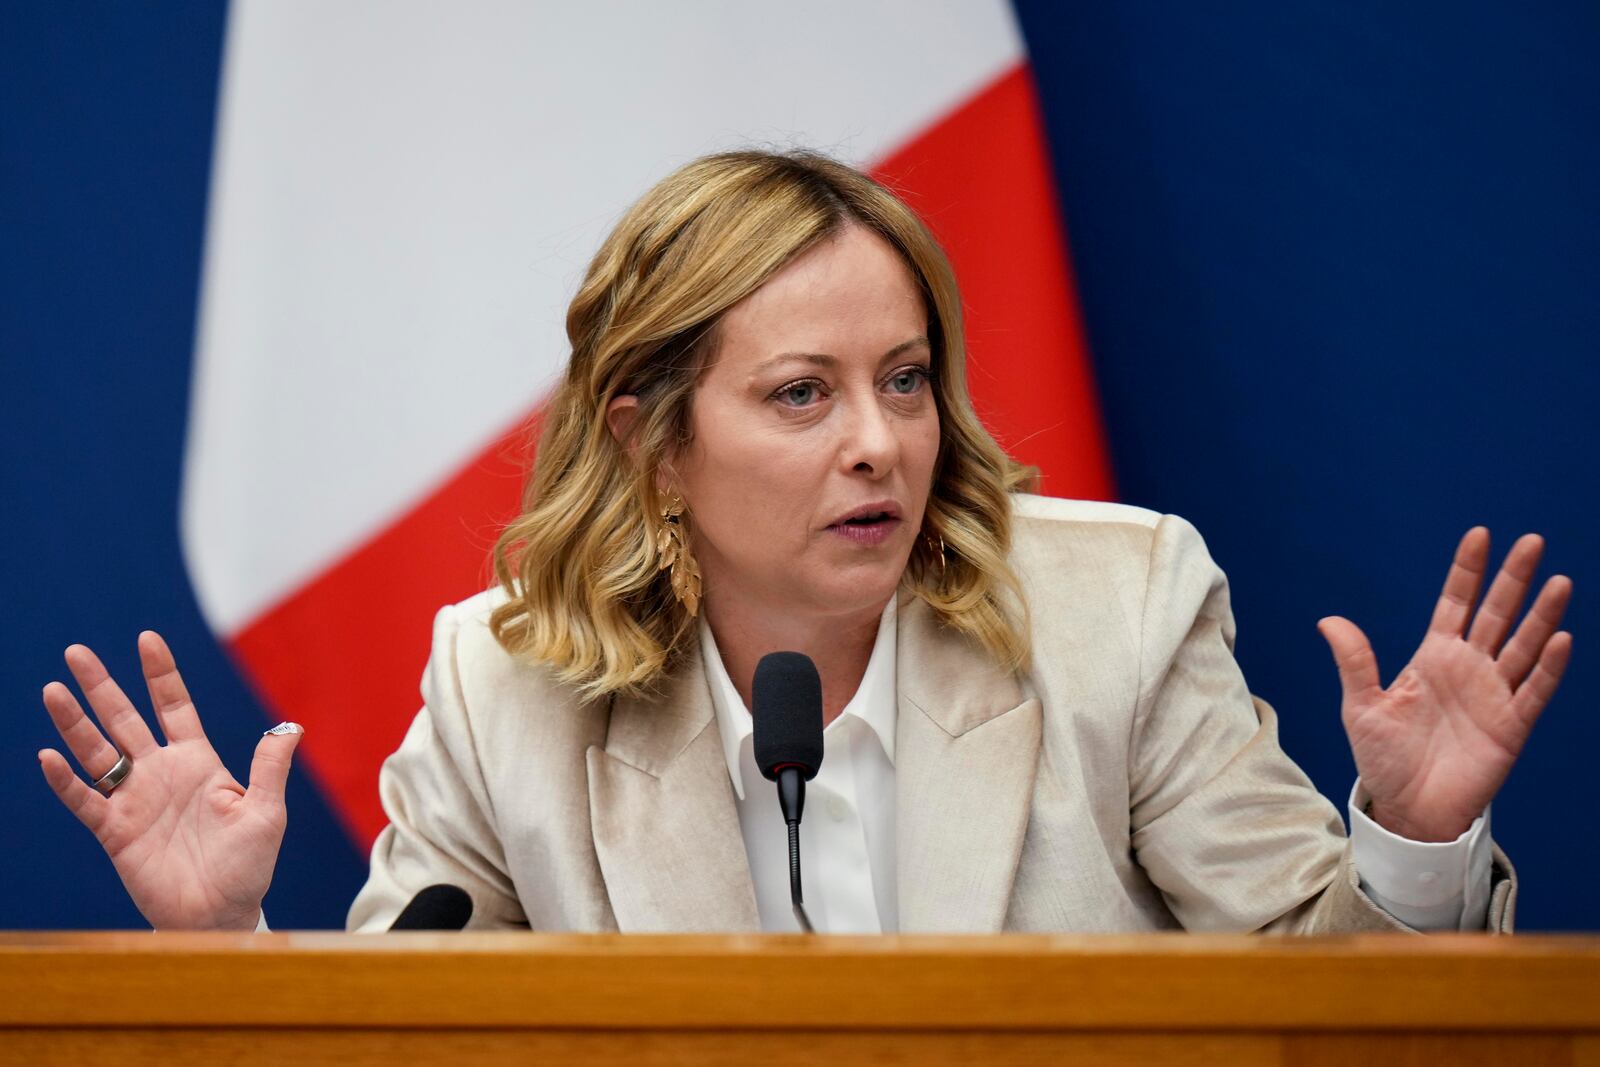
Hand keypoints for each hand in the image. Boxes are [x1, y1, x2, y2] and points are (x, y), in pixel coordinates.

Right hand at [37, 632, 301, 929]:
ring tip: (53, 691)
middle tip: (77, 652)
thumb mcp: (267, 812)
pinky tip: (48, 757)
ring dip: (75, 723)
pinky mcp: (115, 832)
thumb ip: (270, 768)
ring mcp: (134, 801)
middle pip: (125, 720)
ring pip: (98, 752)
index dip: (160, 675)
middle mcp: (161, 774)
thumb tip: (291, 727)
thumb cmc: (249, 865)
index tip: (147, 639)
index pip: (174, 707)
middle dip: (102, 686)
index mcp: (199, 763)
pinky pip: (85, 801)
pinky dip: (66, 781)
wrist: (222, 913)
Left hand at [1318, 528, 1572, 841]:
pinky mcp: (1510, 727)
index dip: (1467, 571)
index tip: (1480, 535)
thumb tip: (1328, 620)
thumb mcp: (1362, 706)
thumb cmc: (1383, 758)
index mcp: (1432, 658)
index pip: (1454, 603)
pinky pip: (1533, 691)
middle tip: (1532, 542)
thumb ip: (1354, 662)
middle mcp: (1468, 669)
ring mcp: (1492, 695)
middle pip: (1495, 615)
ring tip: (1559, 582)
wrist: (1407, 809)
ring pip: (1522, 646)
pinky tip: (1559, 639)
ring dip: (1541, 615)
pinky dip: (1547, 667)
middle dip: (1513, 579)